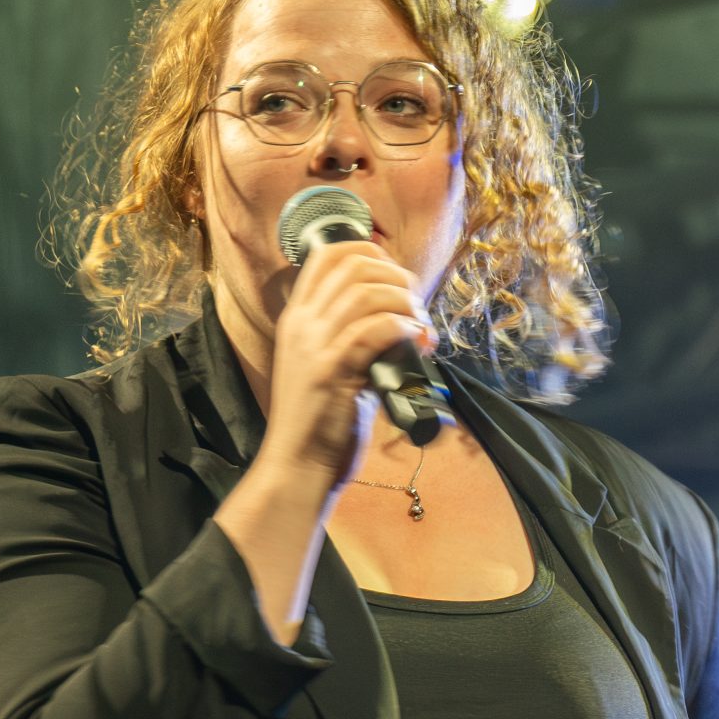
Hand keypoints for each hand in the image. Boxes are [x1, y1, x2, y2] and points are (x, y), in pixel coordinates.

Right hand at [252, 239, 436, 493]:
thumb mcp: (330, 366)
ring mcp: (314, 346)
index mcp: (297, 318)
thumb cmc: (322, 421)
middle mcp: (301, 324)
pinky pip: (374, 329)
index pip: (328, 255)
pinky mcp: (332, 371)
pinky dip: (404, 328)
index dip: (370, 253)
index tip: (397, 278)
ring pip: (366, 293)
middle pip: (352, 265)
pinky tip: (418, 342)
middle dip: (396, 276)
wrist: (297, 465)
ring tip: (420, 327)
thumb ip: (354, 337)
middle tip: (415, 304)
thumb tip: (403, 321)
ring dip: (405, 303)